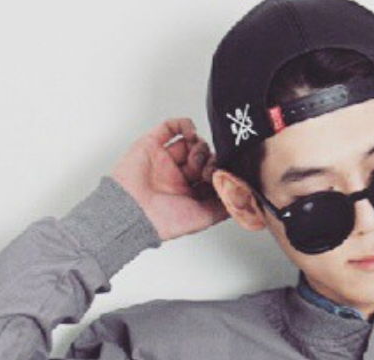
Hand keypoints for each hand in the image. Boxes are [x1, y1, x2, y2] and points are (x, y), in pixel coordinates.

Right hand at [110, 117, 228, 240]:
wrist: (132, 212)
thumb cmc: (161, 221)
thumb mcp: (202, 219)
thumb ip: (222, 207)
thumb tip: (240, 198)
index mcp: (189, 194)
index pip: (211, 176)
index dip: (220, 173)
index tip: (224, 176)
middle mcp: (178, 177)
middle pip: (204, 158)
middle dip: (210, 160)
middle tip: (207, 170)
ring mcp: (165, 160)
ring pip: (190, 143)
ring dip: (199, 145)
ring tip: (195, 158)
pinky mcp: (152, 145)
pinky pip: (170, 127)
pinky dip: (184, 125)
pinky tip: (191, 133)